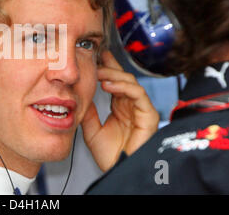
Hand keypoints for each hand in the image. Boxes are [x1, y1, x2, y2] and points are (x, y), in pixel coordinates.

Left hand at [81, 51, 159, 171]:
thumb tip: (79, 95)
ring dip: (114, 75)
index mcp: (119, 107)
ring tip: (99, 72)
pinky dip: (123, 87)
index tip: (95, 56)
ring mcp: (141, 109)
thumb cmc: (108, 155)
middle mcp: (131, 105)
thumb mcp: (91, 128)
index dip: (106, 68)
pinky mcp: (149, 115)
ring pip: (131, 83)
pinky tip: (108, 85)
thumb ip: (88, 111)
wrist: (117, 170)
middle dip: (110, 65)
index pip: (114, 81)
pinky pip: (138, 94)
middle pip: (123, 78)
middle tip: (97, 57)